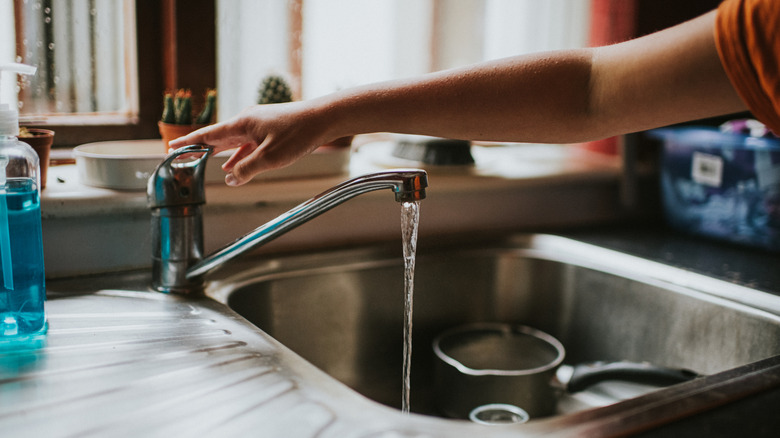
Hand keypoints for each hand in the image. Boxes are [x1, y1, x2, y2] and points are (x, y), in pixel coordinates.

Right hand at [168, 101, 330, 185]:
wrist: (323, 118)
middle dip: (200, 147)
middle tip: (181, 155)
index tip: (172, 147)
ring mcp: (258, 124)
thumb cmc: (298, 134)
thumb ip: (247, 169)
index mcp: (241, 124)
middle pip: (217, 137)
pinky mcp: (270, 129)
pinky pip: (247, 143)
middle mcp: (247, 121)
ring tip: (204, 164)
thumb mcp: (270, 158)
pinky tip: (234, 165)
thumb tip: (230, 178)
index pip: (208, 135)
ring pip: (233, 141)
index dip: (188, 142)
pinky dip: (238, 154)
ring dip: (219, 154)